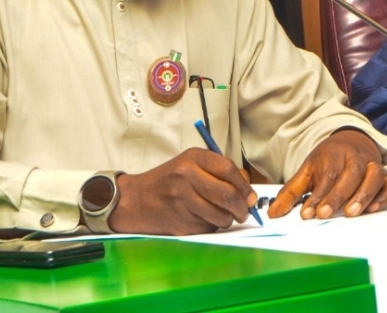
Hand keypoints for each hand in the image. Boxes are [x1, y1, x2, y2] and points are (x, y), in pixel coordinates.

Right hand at [107, 148, 256, 234]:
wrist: (135, 200)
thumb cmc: (167, 181)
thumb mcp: (190, 164)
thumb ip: (217, 171)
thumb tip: (247, 191)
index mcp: (192, 158)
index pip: (228, 170)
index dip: (245, 186)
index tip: (251, 197)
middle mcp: (187, 177)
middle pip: (228, 194)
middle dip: (242, 208)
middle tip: (244, 213)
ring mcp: (183, 201)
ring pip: (221, 215)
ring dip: (228, 220)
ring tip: (223, 216)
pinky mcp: (181, 222)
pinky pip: (208, 227)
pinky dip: (212, 226)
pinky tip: (203, 219)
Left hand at [268, 129, 386, 219]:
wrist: (351, 141)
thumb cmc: (329, 159)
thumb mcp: (308, 171)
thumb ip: (291, 192)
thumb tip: (274, 213)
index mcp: (335, 155)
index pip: (328, 175)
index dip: (319, 195)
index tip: (309, 212)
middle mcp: (356, 158)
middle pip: (351, 174)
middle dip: (338, 195)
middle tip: (326, 214)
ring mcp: (373, 166)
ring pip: (374, 176)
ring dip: (363, 195)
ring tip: (351, 213)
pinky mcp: (386, 176)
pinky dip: (386, 194)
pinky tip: (374, 207)